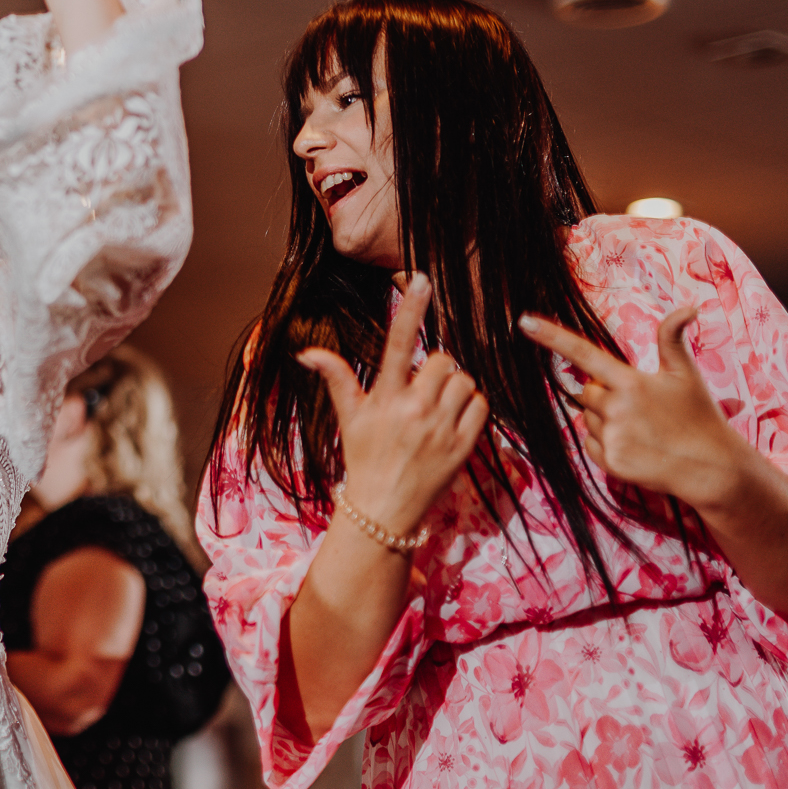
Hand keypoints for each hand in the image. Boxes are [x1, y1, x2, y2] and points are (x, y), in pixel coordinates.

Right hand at [298, 275, 489, 540]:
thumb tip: (306, 352)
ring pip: (464, 380)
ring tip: (437, 405)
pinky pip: (481, 405)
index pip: (399, 343)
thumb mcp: (348, 417)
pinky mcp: (464, 445)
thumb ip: (335, 378)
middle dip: (435, 367)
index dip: (410, 308)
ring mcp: (442, 428)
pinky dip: (472, 405)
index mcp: (385, 397)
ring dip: (454, 386)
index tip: (422, 279)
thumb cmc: (364, 458)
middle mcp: (415, 409)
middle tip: (421, 389)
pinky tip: (454, 418)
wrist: (385, 509)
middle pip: (443, 360)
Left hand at [519, 306, 745, 508]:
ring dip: (606, 420)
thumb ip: (673, 340)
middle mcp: (616, 409)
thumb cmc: (700, 417)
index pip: (583, 354)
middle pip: (587, 392)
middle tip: (640, 407)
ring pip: (588, 419)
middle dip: (605, 395)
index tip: (523, 322)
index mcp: (631, 383)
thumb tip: (689, 308)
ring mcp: (612, 438)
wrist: (712, 469)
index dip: (552, 336)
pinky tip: (637, 447)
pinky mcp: (610, 463)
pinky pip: (591, 444)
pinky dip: (607, 444)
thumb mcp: (687, 375)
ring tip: (643, 429)